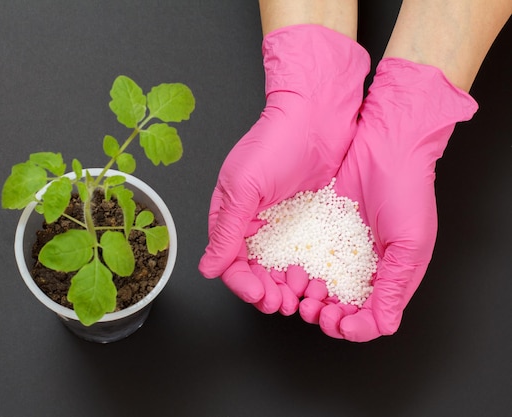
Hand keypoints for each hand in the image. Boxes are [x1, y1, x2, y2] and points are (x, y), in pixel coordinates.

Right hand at [198, 24, 368, 313]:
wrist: (317, 116)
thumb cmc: (274, 141)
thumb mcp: (243, 185)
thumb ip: (226, 229)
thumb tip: (208, 268)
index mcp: (231, 218)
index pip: (230, 263)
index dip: (242, 285)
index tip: (259, 295)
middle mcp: (254, 227)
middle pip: (256, 274)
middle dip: (268, 294)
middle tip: (285, 303)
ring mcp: (284, 228)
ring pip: (280, 272)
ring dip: (288, 290)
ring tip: (303, 297)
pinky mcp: (309, 225)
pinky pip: (305, 259)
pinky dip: (308, 275)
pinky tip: (317, 282)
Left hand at [299, 58, 477, 340]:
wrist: (385, 145)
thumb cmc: (408, 190)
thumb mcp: (410, 243)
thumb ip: (394, 286)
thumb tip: (383, 325)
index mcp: (388, 276)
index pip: (369, 318)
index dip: (353, 328)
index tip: (340, 324)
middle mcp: (361, 266)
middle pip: (339, 307)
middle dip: (325, 315)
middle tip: (315, 310)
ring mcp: (337, 249)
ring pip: (317, 287)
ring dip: (307, 296)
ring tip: (302, 293)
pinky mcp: (317, 230)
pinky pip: (302, 258)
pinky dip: (297, 271)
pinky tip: (291, 272)